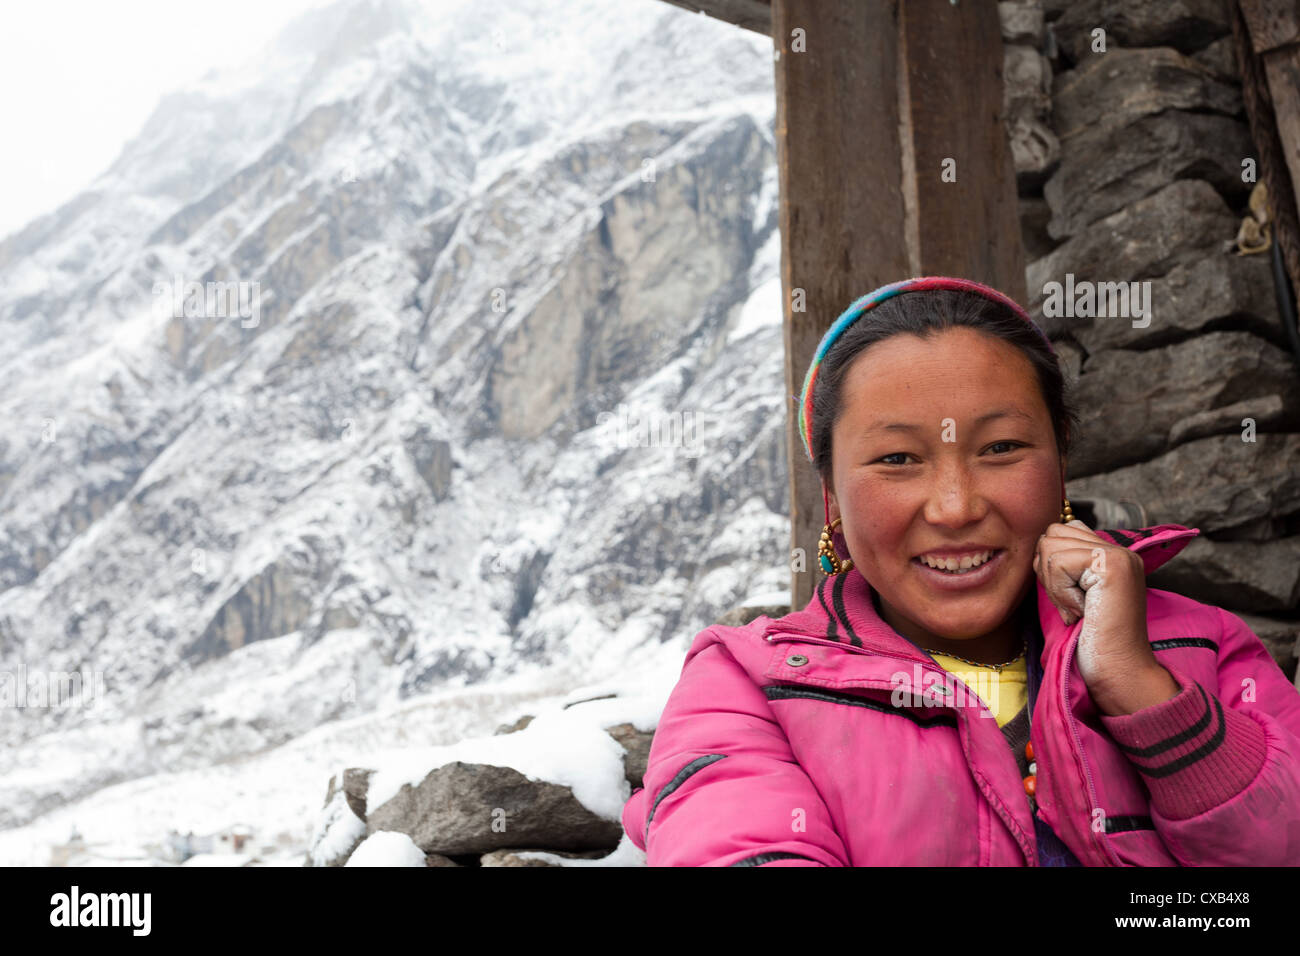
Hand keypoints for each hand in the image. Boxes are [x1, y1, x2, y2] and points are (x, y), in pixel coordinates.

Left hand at [1033, 520, 1177, 714]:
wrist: (1118, 672)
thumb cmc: (1092, 640)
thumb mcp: (1074, 594)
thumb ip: (1065, 565)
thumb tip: (1042, 543)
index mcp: (1113, 555)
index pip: (1061, 531)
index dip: (1052, 566)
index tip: (1071, 599)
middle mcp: (1120, 549)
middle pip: (1052, 534)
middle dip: (1049, 572)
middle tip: (1073, 604)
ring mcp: (1119, 555)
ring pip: (1051, 545)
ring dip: (1055, 584)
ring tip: (1079, 608)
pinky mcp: (1112, 565)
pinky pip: (1058, 562)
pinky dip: (1061, 592)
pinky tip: (1082, 610)